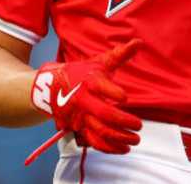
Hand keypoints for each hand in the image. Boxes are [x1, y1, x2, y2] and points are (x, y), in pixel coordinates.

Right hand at [30, 39, 142, 154]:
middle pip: (103, 113)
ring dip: (119, 137)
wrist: (51, 88)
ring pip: (100, 131)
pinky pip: (94, 142)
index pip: (99, 86)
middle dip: (123, 121)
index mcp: (89, 81)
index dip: (112, 92)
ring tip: (135, 139)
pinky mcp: (79, 128)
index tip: (125, 97)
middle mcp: (84, 99)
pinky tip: (124, 148)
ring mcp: (80, 116)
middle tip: (138, 125)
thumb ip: (120, 55)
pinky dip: (109, 148)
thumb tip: (139, 42)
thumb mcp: (98, 63)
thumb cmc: (81, 74)